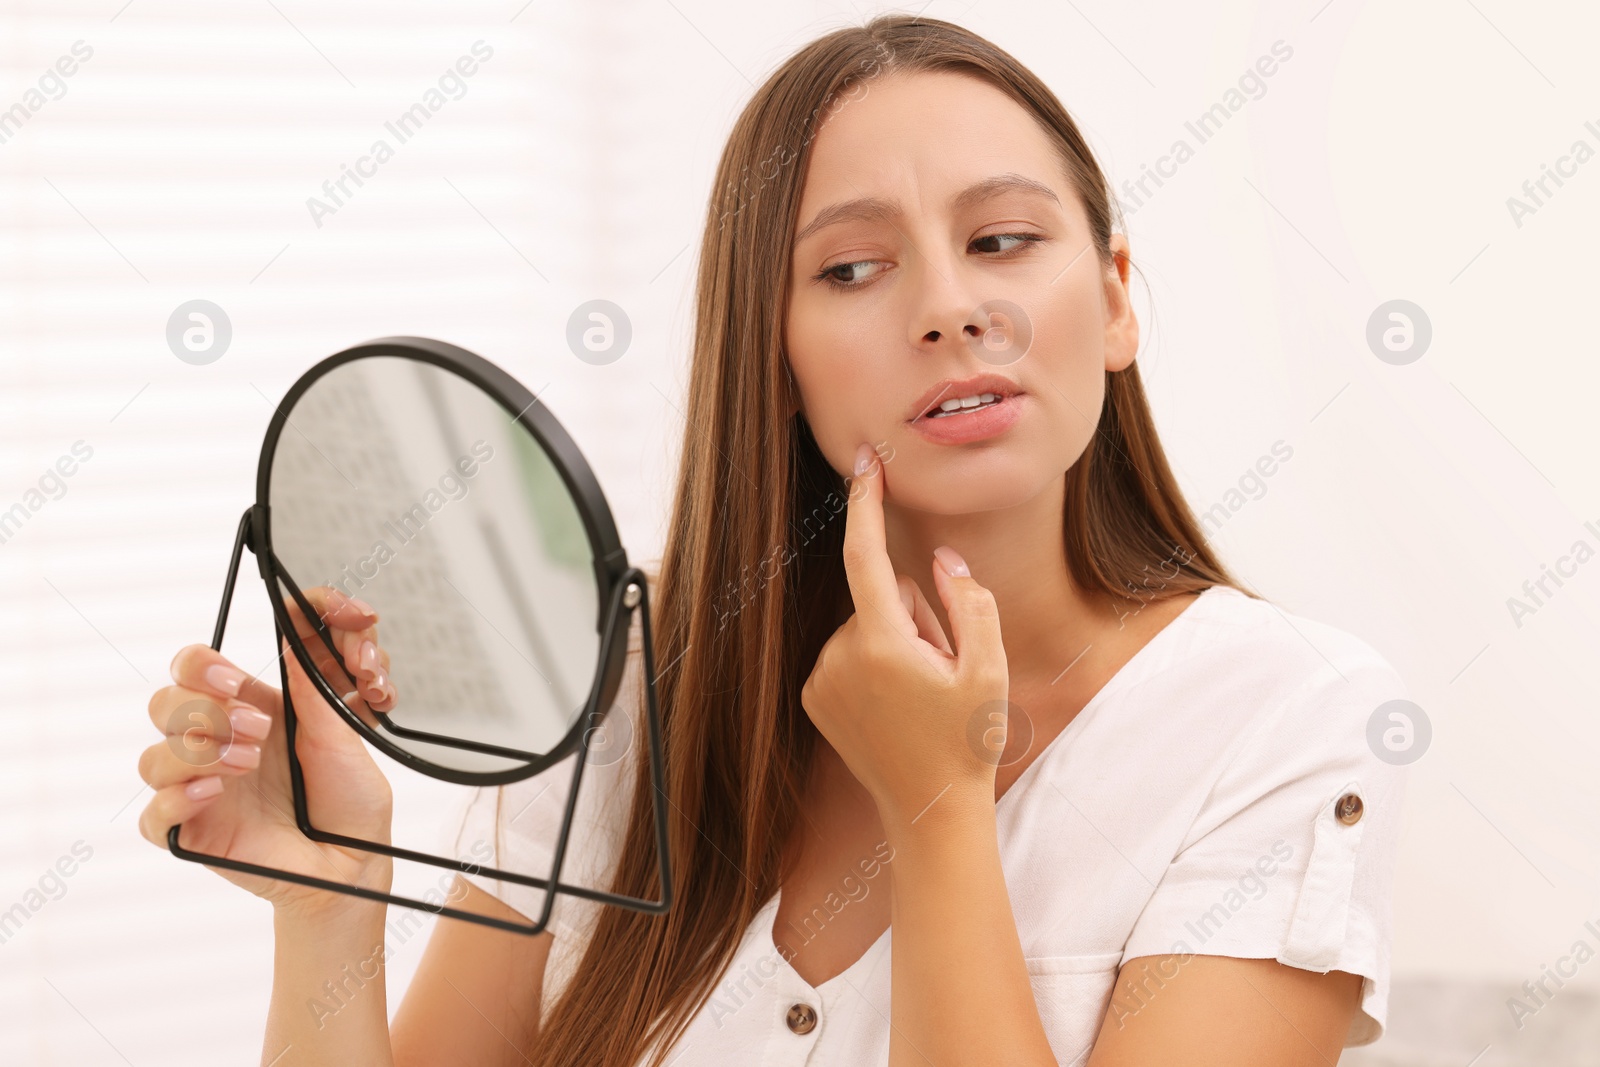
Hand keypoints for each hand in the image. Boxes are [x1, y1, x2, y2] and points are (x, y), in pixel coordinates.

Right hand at [137, 586, 396, 916]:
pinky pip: (153, 816)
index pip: (194, 670)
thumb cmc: (350, 801)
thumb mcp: (343, 737)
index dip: (199, 666)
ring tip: (250, 763)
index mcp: (250, 710)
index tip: (234, 679)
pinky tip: (212, 795)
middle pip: (163, 705)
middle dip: (203, 710)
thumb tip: (295, 642)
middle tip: (257, 728)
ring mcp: (200, 789)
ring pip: (154, 758)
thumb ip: (315, 692)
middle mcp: (218, 744)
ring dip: (198, 753)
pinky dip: (175, 800)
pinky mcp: (193, 833)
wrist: (354, 862)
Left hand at [799, 443, 1008, 830]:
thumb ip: (971, 602)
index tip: (865, 462)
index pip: (866, 555)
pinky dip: (875, 664)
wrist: (929, 811)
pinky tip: (897, 705)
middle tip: (943, 669)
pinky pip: (849, 653)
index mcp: (880, 643)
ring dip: (897, 643)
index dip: (865, 503)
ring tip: (921, 694)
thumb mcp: (989, 669)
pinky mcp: (816, 697)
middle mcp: (839, 655)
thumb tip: (944, 560)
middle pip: (881, 598)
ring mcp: (822, 679)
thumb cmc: (965, 742)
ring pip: (867, 627)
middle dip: (915, 616)